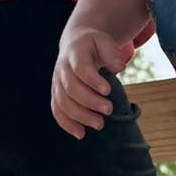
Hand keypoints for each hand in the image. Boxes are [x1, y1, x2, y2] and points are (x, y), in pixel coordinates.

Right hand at [52, 25, 131, 139]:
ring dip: (79, 116)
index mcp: (74, 53)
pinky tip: (81, 134)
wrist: (75, 43)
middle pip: (71, 88)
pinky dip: (66, 123)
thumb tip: (119, 67)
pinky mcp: (56, 94)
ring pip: (62, 102)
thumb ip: (112, 53)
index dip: (92, 80)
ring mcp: (56, 82)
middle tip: (108, 110)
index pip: (80, 68)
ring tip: (99, 125)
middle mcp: (62, 68)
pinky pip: (57, 110)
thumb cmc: (93, 45)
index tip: (108, 91)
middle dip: (89, 102)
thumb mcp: (104, 41)